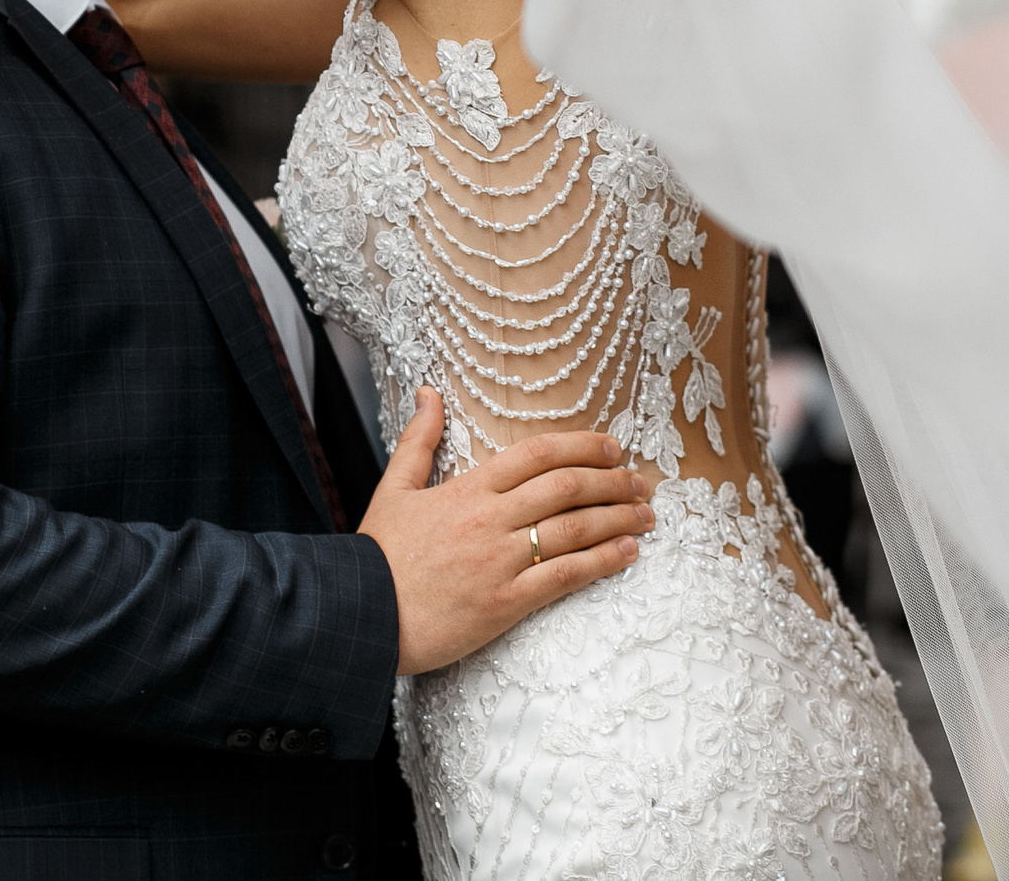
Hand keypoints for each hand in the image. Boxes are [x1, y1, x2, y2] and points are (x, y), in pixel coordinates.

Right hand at [357, 390, 652, 676]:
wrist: (362, 616)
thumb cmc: (378, 555)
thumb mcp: (394, 488)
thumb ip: (419, 440)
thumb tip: (429, 392)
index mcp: (467, 488)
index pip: (537, 453)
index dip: (582, 445)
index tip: (612, 446)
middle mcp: (490, 518)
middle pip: (567, 487)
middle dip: (613, 480)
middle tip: (641, 481)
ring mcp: (501, 561)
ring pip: (574, 529)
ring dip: (619, 518)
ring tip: (647, 515)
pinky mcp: (506, 602)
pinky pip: (566, 576)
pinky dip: (603, 561)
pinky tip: (628, 553)